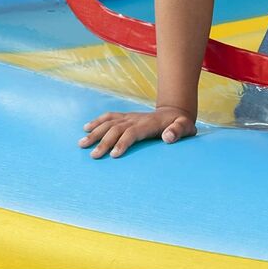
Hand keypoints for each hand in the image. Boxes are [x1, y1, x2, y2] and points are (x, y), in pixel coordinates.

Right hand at [79, 106, 195, 158]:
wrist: (174, 112)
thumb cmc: (180, 124)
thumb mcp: (185, 127)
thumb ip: (178, 131)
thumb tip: (167, 137)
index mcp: (148, 124)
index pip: (133, 133)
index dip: (123, 142)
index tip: (114, 155)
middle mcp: (136, 119)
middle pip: (117, 129)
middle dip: (104, 142)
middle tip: (94, 156)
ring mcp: (129, 117)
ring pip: (109, 123)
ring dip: (95, 132)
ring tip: (82, 144)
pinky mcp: (126, 116)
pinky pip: (109, 117)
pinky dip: (97, 121)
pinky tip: (86, 128)